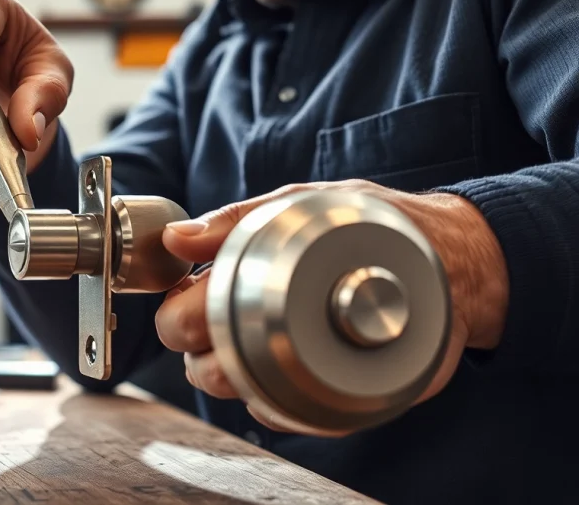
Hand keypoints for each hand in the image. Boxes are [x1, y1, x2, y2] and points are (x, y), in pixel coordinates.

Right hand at [154, 180, 509, 434]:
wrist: (446, 258)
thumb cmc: (369, 222)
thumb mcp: (300, 205)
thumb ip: (236, 220)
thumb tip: (175, 239)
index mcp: (240, 280)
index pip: (182, 313)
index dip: (178, 318)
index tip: (190, 306)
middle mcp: (255, 326)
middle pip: (199, 361)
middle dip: (199, 352)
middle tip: (223, 331)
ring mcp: (289, 362)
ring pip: (234, 391)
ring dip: (235, 380)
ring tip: (263, 353)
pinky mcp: (325, 392)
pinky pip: (285, 415)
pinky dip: (281, 408)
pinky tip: (299, 384)